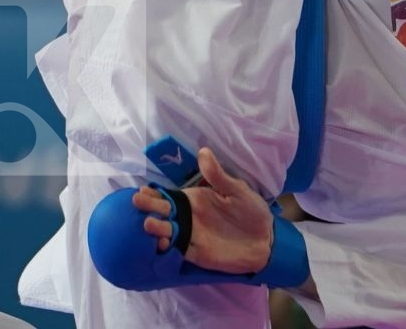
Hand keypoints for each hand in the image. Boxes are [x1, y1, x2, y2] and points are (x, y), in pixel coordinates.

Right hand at [131, 147, 272, 272]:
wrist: (266, 241)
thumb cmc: (251, 211)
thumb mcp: (237, 190)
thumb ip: (218, 175)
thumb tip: (203, 151)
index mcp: (194, 199)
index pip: (168, 194)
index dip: (154, 192)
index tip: (143, 190)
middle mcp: (188, 216)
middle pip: (162, 211)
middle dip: (148, 207)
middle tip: (138, 203)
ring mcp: (190, 235)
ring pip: (166, 230)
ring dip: (155, 228)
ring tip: (149, 224)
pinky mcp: (196, 253)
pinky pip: (178, 249)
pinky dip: (167, 247)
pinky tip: (162, 244)